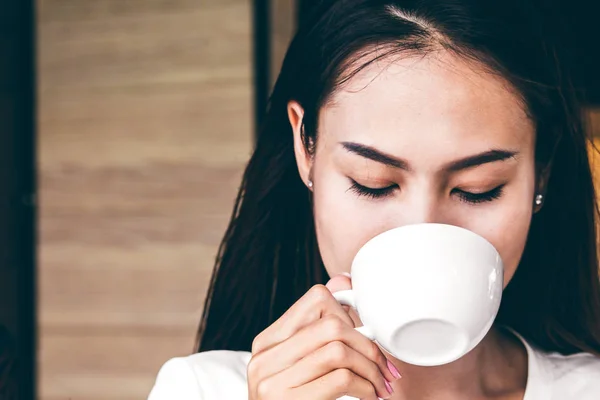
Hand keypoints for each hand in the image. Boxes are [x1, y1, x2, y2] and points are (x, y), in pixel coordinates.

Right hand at [247, 276, 399, 399]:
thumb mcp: (302, 367)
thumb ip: (318, 331)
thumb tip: (344, 281)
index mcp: (267, 342)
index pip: (316, 298)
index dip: (350, 312)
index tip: (365, 335)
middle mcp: (263, 357)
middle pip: (332, 324)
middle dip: (369, 344)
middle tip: (385, 366)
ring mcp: (270, 382)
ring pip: (338, 349)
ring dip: (371, 368)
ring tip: (381, 384)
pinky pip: (341, 379)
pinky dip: (366, 387)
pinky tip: (370, 396)